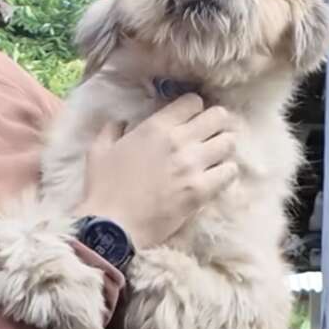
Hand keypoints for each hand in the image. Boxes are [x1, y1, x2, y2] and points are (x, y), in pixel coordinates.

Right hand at [75, 94, 237, 248]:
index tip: (190, 118)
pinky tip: (216, 177)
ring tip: (214, 156)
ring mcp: (193, 166)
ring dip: (222, 147)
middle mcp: (179, 141)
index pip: (193, 102)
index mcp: (155, 127)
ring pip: (228, 142)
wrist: (112, 227)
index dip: (194, 108)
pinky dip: (226, 172)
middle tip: (208, 134)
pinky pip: (230, 172)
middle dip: (215, 123)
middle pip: (218, 117)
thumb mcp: (99, 150)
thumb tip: (121, 122)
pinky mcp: (202, 191)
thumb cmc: (102, 188)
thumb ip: (112, 129)